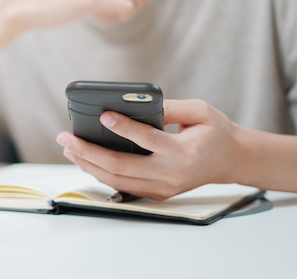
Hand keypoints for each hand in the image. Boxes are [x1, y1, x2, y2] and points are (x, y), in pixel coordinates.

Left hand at [56, 99, 242, 199]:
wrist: (231, 160)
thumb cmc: (215, 131)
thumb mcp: (200, 111)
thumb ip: (170, 107)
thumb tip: (135, 102)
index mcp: (184, 152)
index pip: (147, 140)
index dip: (123, 127)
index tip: (103, 115)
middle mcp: (171, 174)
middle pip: (121, 167)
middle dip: (88, 152)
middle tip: (66, 137)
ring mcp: (163, 188)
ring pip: (117, 180)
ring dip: (88, 164)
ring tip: (68, 148)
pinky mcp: (157, 193)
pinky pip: (123, 185)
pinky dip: (101, 172)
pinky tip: (85, 158)